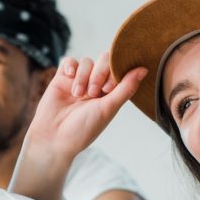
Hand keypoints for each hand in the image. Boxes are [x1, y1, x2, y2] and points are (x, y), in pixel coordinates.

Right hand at [26, 53, 146, 159]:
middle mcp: (95, 86)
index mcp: (109, 94)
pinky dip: (70, 66)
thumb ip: (126, 88)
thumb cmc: (83, 130)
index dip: (114, 73)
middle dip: (99, 74)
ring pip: (86, 62)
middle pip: (103, 61)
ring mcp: (78, 81)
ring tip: (78, 95)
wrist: (54, 138)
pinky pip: (68, 61)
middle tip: (92, 93)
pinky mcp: (61, 79)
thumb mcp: (108, 108)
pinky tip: (69, 76)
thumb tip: (145, 69)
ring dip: (83, 76)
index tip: (108, 89)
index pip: (118, 69)